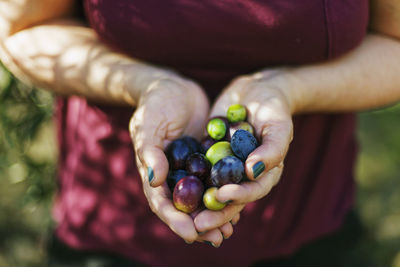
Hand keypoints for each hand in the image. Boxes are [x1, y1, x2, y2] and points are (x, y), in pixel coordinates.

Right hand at [129, 76, 233, 244]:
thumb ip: (150, 152)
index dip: (175, 220)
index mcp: (154, 172)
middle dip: (199, 225)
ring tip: (228, 231)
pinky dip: (225, 194)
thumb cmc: (154, 104)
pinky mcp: (206, 158)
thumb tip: (154, 180)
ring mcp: (190, 168)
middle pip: (184, 208)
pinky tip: (240, 204)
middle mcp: (172, 175)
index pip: (162, 202)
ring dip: (214, 215)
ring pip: (202, 198)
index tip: (191, 234)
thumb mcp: (148, 125)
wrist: (171, 86)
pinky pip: (216, 180)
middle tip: (215, 239)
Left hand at [194, 70, 293, 233]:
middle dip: (215, 214)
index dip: (238, 198)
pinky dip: (189, 184)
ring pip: (212, 191)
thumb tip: (253, 172)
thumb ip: (272, 150)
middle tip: (198, 224)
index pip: (252, 191)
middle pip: (230, 199)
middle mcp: (244, 175)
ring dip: (199, 207)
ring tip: (184, 218)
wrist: (254, 90)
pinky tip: (173, 194)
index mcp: (264, 174)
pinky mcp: (209, 156)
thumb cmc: (273, 108)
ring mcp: (225, 166)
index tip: (222, 196)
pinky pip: (198, 172)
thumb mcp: (278, 126)